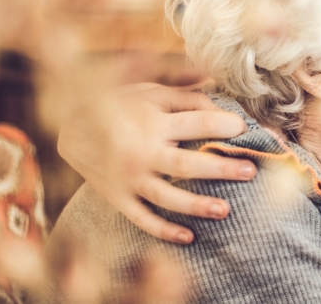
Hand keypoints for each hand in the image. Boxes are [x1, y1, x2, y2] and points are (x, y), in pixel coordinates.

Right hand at [57, 84, 253, 243]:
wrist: (70, 127)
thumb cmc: (118, 104)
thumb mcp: (149, 89)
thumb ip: (184, 90)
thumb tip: (217, 83)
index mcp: (152, 122)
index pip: (196, 123)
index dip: (223, 124)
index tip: (243, 128)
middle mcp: (142, 152)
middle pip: (187, 165)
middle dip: (221, 168)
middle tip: (250, 171)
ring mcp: (129, 179)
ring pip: (167, 198)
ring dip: (197, 205)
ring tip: (226, 209)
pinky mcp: (119, 198)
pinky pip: (143, 219)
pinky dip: (164, 231)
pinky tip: (189, 237)